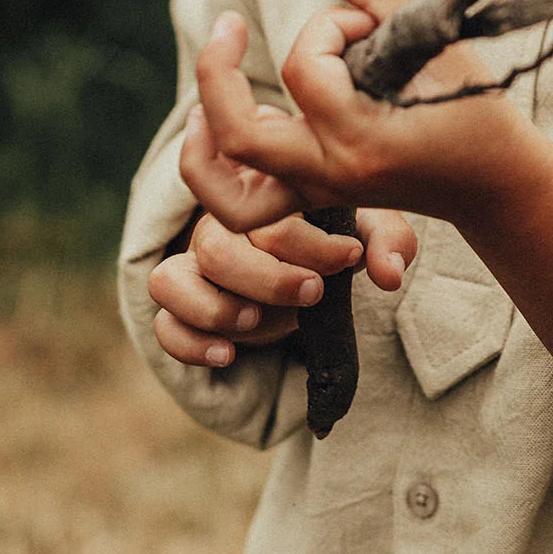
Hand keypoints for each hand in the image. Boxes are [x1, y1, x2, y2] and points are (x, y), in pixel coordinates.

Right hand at [149, 206, 416, 368]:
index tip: (350, 256)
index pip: (265, 215)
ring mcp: (194, 269)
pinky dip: (189, 343)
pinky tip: (228, 356)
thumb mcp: (369, 230)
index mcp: (256, 198)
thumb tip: (389, 275)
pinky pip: (163, 325)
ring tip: (256, 321)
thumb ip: (386, 240)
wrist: (313, 269)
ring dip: (215, 307)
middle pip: (214, 247)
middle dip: (267, 278)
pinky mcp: (185, 310)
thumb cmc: (337, 237)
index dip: (309, 242)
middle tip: (313, 293)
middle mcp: (217, 227)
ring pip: (170, 282)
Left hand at [189, 0, 537, 231]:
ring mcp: (320, 192)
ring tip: (202, 101)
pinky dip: (222, 169)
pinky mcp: (316, 197)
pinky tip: (222, 124)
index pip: (303, 69)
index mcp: (364, 137)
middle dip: (215, 74)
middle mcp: (333, 173)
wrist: (497, 186)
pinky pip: (246, 204)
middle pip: (237, 136)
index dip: (326, 26)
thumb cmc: (476, 109)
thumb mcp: (440, 40)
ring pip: (226, 198)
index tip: (367, 22)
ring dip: (200, 150)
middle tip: (227, 26)